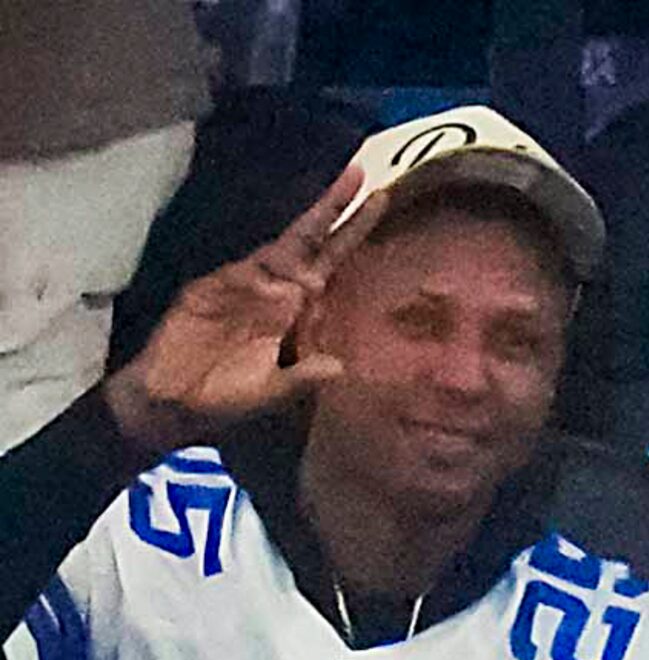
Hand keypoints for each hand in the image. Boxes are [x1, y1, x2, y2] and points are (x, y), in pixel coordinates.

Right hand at [103, 168, 383, 456]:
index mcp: (297, 312)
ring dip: (317, 219)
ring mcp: (248, 285)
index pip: (333, 269)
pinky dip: (271, 264)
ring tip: (346, 186)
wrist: (172, 398)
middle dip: (341, 211)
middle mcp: (278, 291)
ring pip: (288, 245)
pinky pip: (249, 270)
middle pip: (316, 244)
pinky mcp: (216, 287)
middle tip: (368, 176)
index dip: (354, 241)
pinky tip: (294, 260)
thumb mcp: (273, 392)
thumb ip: (304, 377)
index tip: (381, 209)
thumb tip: (341, 366)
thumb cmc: (227, 396)